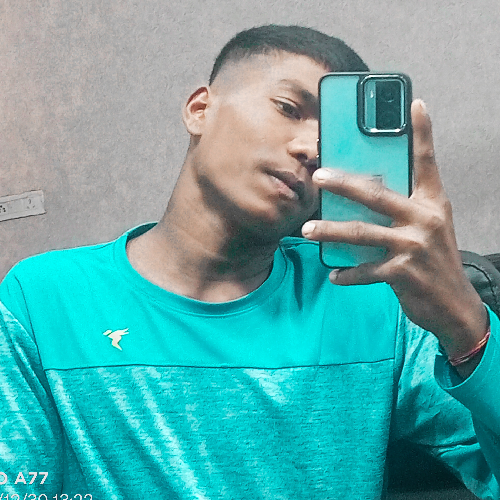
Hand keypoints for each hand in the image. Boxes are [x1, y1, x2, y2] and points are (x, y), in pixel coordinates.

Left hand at [302, 99, 487, 367]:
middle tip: (318, 176)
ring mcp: (414, 246)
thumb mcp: (427, 228)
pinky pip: (366, 270)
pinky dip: (348, 274)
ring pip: (362, 233)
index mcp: (432, 203)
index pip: (427, 162)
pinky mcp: (403, 273)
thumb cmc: (435, 261)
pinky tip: (334, 274)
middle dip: (343, 184)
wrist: (455, 304)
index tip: (415, 104)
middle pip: (377, 195)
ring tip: (306, 231)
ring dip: (330, 232)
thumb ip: (404, 209)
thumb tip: (365, 195)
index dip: (422, 133)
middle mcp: (424, 219)